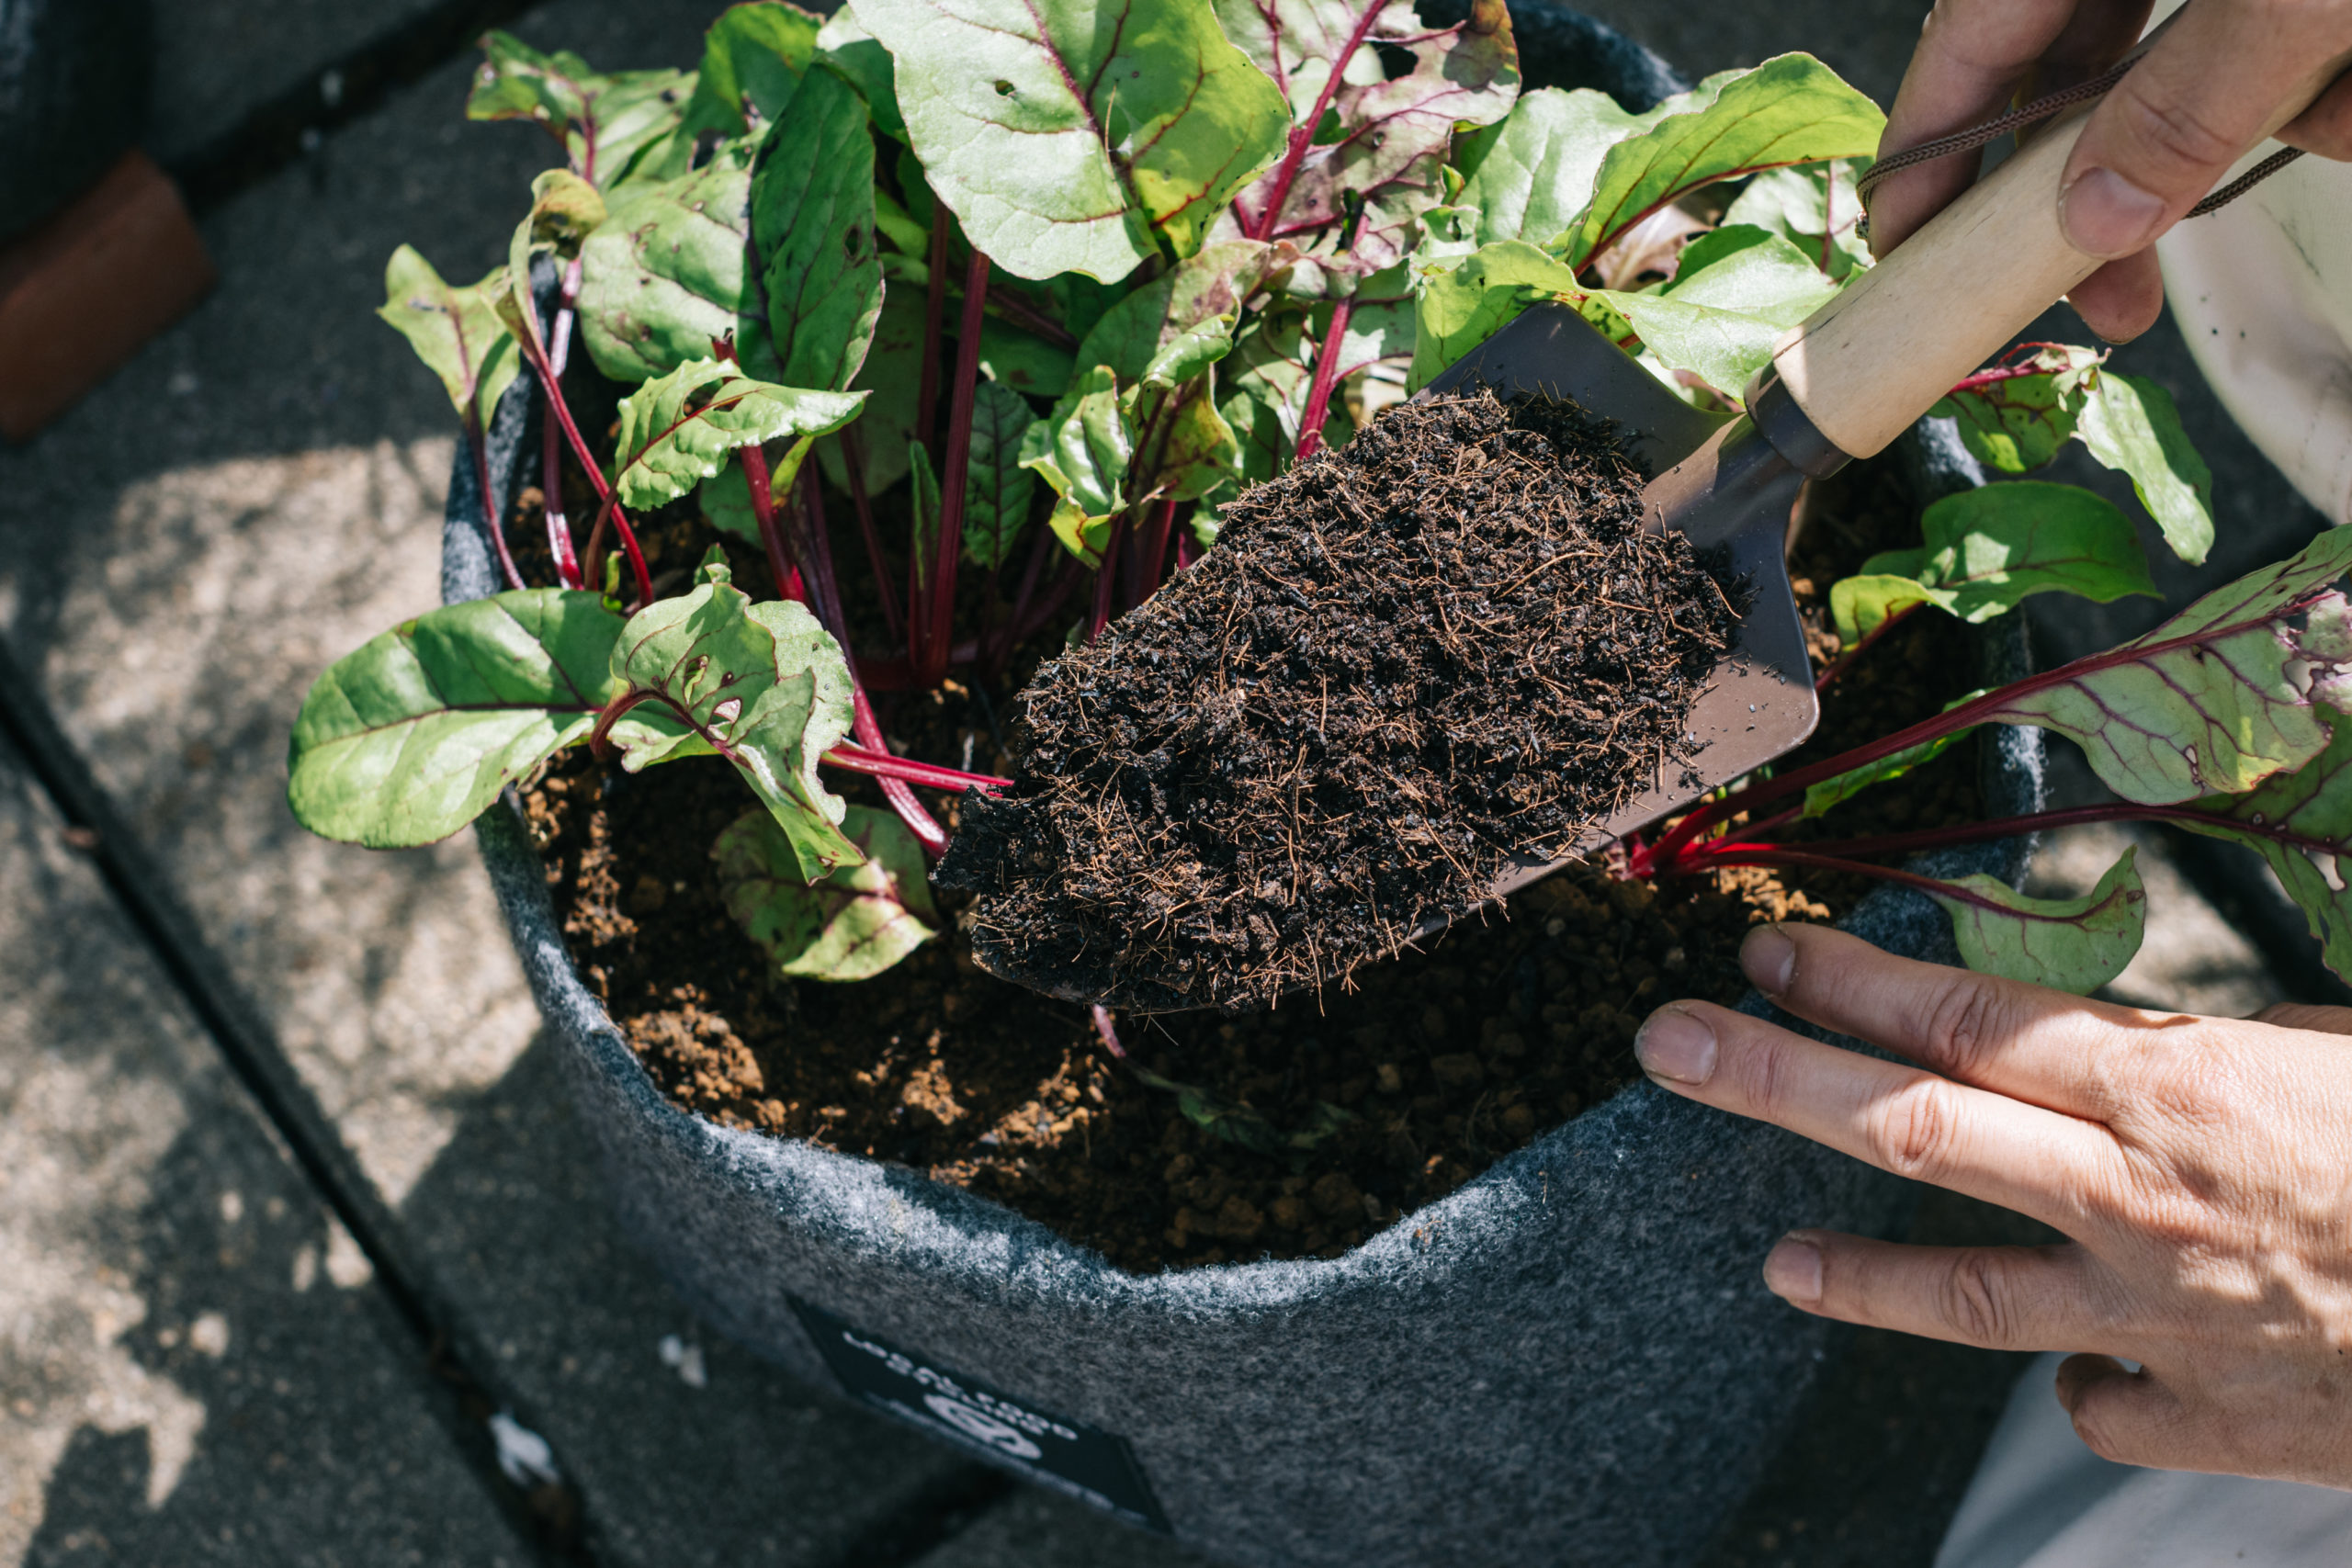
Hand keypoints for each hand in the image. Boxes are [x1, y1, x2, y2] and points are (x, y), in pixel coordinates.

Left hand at [1635, 922, 2351, 1487]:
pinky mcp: (2208, 1420)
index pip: (1960, 1022)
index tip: (1758, 955)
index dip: (1844, 985)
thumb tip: (2105, 1043)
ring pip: (1958, 1295)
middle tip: (1664, 1045)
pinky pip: (2099, 1399)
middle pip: (1909, 1131)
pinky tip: (2065, 1364)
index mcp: (2172, 1090)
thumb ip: (2193, 1054)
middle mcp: (2134, 1203)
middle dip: (1769, 1080)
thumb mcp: (2328, 1051)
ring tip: (1775, 1263)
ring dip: (1854, 1272)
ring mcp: (2156, 1323)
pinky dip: (2075, 1376)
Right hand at [1869, 0, 2351, 342]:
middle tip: (2114, 299)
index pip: (1975, 39)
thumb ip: (2191, 101)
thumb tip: (2100, 217)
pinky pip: (2305, 65)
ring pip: (2219, 80)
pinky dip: (2345, 86)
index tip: (1908, 250)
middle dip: (2125, 186)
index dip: (1927, 152)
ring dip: (2290, 121)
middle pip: (2091, 76)